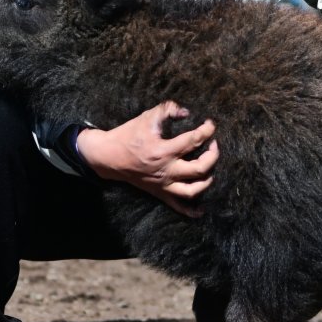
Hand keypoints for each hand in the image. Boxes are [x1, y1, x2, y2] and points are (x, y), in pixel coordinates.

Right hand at [76, 101, 216, 218]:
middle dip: (213, 156)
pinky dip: (190, 211)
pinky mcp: (159, 192)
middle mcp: (166, 170)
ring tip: (210, 169)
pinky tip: (201, 211)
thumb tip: (186, 112)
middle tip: (214, 145)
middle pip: (199, 168)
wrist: (108, 156)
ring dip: (207, 180)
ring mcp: (163, 184)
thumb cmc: (127, 135)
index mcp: (163, 150)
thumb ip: (167, 110)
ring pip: (192, 190)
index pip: (193, 141)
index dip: (206, 130)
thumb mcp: (146, 117)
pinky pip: (177, 206)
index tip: (210, 125)